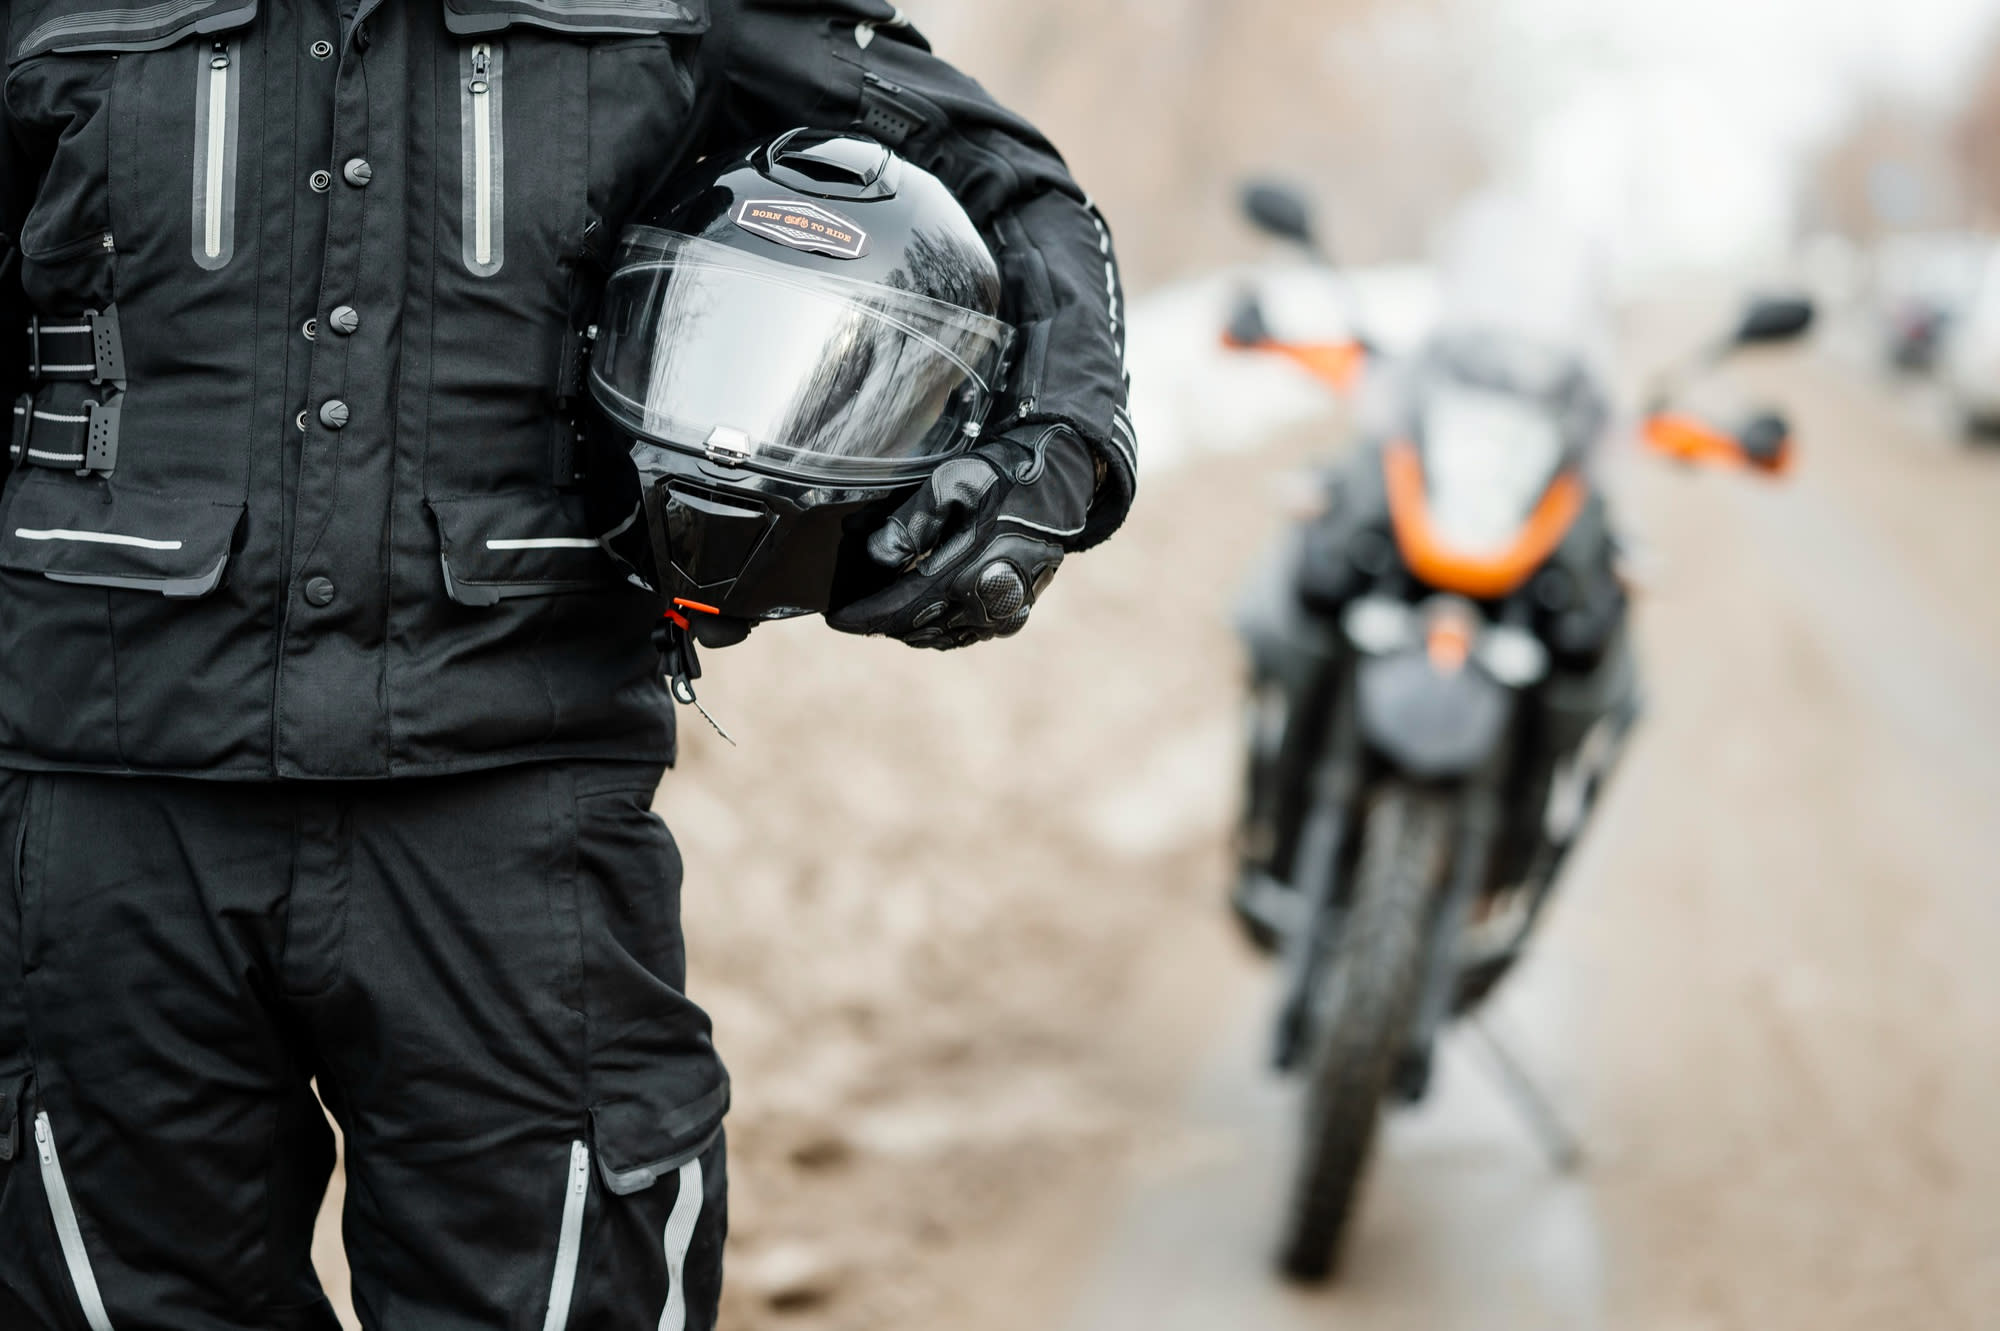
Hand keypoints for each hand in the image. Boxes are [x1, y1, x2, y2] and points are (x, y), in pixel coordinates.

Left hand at [827, 424, 1093, 649]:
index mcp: (970, 573)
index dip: (864, 615)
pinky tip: (920, 612)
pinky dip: (936, 627)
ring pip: (939, 636)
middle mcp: (988, 604)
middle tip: (852, 609)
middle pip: (916, 627)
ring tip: (880, 609)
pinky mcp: (1014, 615)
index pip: (901, 608)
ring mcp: (1003, 615)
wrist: (1063, 481)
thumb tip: (875, 557)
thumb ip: (909, 524)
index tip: (835, 618)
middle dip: (880, 621)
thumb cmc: (1006, 476)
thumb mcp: (951, 484)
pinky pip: (963, 634)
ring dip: (906, 625)